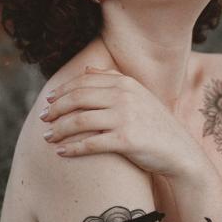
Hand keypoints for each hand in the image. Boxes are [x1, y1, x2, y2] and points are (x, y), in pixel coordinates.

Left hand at [40, 66, 207, 178]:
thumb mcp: (138, 95)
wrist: (179, 151)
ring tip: (47, 137)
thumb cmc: (155, 124)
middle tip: (42, 118)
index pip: (83, 81)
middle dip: (55, 109)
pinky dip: (71, 147)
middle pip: (77, 98)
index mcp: (125, 83)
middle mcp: (124, 96)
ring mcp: (125, 117)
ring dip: (58, 129)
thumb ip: (113, 80)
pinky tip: (61, 152)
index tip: (49, 101)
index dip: (62, 91)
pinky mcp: (125, 140)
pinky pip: (89, 143)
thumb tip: (87, 68)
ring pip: (79, 120)